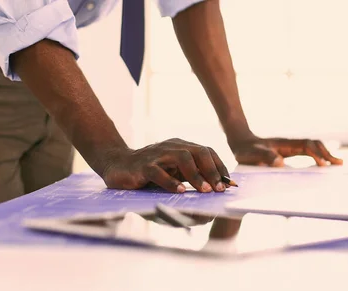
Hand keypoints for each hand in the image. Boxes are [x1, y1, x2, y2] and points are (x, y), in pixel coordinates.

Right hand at [101, 138, 229, 192]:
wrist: (117, 165)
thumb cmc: (150, 172)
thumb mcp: (174, 172)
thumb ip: (191, 177)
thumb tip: (214, 191)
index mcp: (182, 146)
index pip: (207, 152)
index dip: (220, 167)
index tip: (230, 184)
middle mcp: (172, 147)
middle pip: (199, 152)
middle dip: (212, 171)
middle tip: (219, 189)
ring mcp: (157, 155)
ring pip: (182, 158)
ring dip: (196, 175)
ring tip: (205, 191)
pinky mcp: (143, 166)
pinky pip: (158, 172)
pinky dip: (170, 182)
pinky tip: (180, 192)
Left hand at [229, 137, 342, 166]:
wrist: (241, 143)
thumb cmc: (246, 150)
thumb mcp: (252, 154)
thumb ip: (264, 157)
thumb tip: (279, 163)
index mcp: (285, 143)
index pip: (306, 146)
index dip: (316, 154)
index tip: (323, 164)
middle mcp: (291, 143)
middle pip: (314, 144)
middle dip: (327, 153)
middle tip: (339, 164)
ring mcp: (292, 147)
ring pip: (313, 147)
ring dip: (325, 154)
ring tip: (338, 163)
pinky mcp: (290, 152)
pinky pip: (308, 152)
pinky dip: (318, 157)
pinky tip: (323, 164)